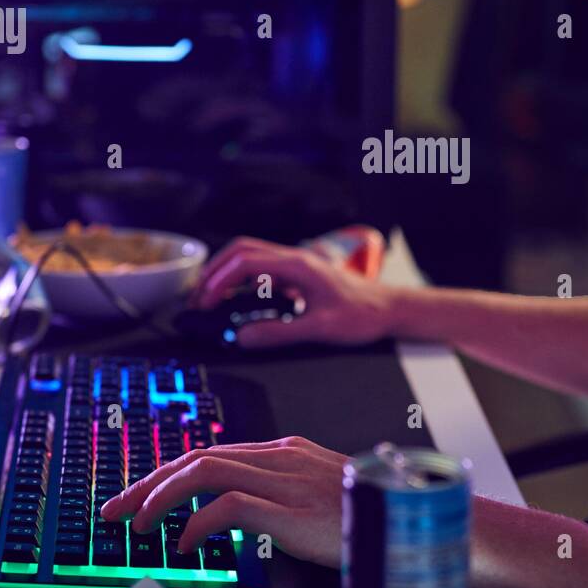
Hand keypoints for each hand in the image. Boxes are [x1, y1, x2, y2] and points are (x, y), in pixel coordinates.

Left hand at [99, 435, 350, 566]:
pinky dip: (197, 523)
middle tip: (114, 510)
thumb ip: (283, 498)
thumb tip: (238, 518)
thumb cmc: (371, 519)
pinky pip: (228, 506)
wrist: (414, 522)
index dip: (166, 474)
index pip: (211, 453)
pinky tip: (184, 544)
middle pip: (197, 457)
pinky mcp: (292, 509)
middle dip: (147, 482)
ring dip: (161, 497)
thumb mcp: (320, 501)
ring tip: (137, 526)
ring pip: (205, 472)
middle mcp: (282, 457)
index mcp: (286, 452)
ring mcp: (287, 480)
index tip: (136, 497)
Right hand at [191, 236, 395, 348]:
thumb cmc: (362, 315)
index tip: (204, 303)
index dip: (218, 282)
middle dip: (214, 271)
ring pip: (250, 255)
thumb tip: (243, 337)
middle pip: (241, 251)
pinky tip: (236, 298)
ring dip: (226, 272)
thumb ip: (280, 333)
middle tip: (197, 298)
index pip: (245, 263)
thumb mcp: (320, 329)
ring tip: (209, 297)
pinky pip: (262, 268)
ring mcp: (297, 264)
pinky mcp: (299, 273)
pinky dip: (242, 279)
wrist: (389, 308)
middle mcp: (295, 258)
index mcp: (297, 266)